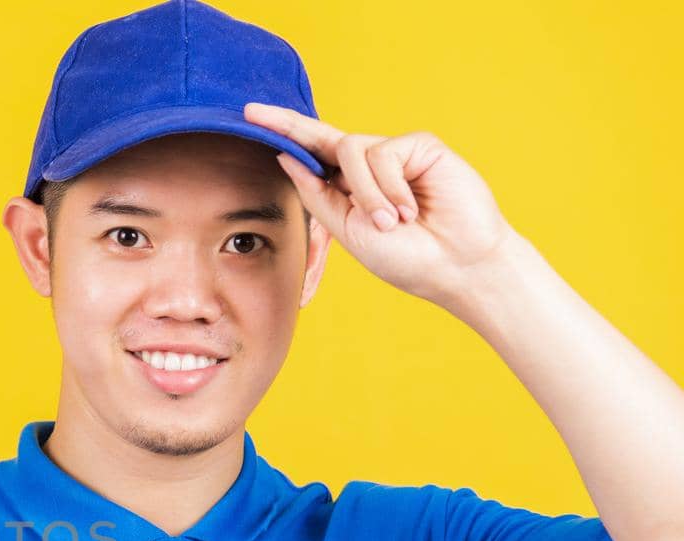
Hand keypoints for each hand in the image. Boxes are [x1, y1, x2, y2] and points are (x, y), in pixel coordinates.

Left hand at [242, 101, 516, 305]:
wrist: (455, 266)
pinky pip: (383, 154)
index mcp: (349, 188)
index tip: (248, 116)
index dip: (284, 134)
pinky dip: (389, 188)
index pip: (312, 155)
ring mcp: (396, 153)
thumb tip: (286, 157)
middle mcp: (370, 166)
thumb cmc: (407, 257)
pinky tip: (410, 210)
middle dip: (287, 124)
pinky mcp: (421, 146)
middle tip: (250, 111)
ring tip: (391, 223)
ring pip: (351, 152)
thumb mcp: (349, 230)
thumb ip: (318, 194)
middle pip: (323, 136)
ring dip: (365, 194)